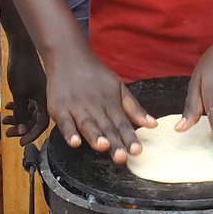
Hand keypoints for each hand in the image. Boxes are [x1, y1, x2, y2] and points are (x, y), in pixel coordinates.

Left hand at [3, 40, 48, 144]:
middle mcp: (46, 97)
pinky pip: (28, 102)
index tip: (20, 142)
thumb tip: (21, 130)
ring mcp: (40, 92)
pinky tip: (7, 107)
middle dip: (21, 127)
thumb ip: (21, 113)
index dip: (31, 135)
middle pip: (35, 119)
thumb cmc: (22, 69)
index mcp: (47, 100)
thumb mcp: (19, 94)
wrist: (21, 47)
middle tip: (8, 132)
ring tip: (4, 120)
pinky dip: (18, 107)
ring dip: (17, 117)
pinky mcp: (34, 86)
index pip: (41, 125)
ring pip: (30, 111)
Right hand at [45, 43, 153, 163]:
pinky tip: (74, 142)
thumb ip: (134, 108)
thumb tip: (153, 124)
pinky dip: (69, 132)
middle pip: (106, 127)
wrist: (69, 56)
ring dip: (94, 137)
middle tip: (122, 157)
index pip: (122, 123)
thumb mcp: (118, 87)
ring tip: (103, 147)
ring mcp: (76, 107)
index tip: (137, 151)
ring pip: (87, 124)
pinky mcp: (59, 108)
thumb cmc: (95, 75)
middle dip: (114, 143)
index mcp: (110, 103)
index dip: (129, 138)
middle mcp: (95, 106)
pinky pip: (64, 122)